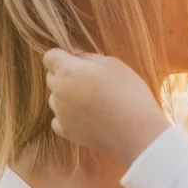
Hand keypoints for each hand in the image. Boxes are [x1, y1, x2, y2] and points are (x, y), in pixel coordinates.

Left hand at [43, 48, 170, 166]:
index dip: (62, 56)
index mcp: (68, 71)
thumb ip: (88, 57)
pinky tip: (85, 115)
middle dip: (64, 75)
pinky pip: (58, 120)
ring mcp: (61, 114)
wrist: (137, 131)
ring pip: (55, 98)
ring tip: (91, 99)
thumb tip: (74, 55)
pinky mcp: (67, 132)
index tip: (76, 60)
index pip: (50, 57)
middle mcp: (59, 92)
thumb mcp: (113, 64)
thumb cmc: (128, 92)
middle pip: (51, 78)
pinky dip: (67, 117)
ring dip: (66, 95)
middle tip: (90, 79)